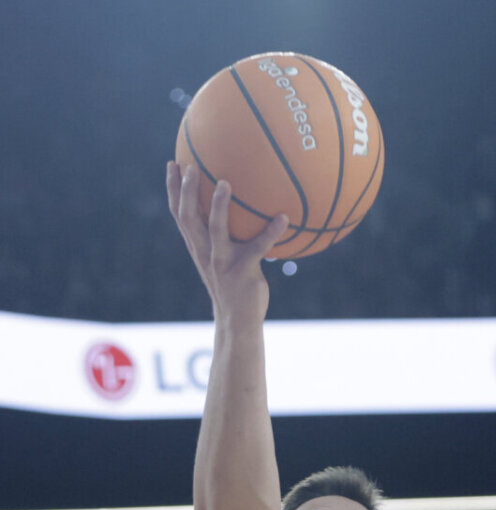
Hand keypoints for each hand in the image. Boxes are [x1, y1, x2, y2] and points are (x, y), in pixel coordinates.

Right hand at [166, 162, 289, 322]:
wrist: (238, 320)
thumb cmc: (234, 286)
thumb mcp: (222, 260)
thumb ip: (224, 238)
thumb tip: (240, 212)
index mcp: (198, 247)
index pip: (179, 214)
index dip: (173, 189)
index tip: (172, 163)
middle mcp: (205, 252)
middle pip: (188, 217)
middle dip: (187, 190)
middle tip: (190, 165)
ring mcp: (223, 262)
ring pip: (216, 229)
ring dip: (220, 206)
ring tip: (225, 182)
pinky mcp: (244, 271)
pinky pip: (259, 247)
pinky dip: (272, 232)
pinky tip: (284, 217)